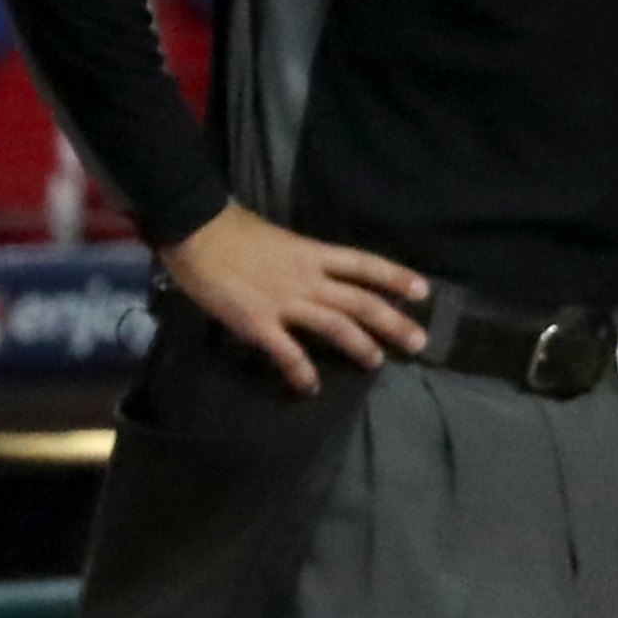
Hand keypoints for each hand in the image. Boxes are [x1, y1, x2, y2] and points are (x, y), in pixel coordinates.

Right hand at [162, 203, 427, 392]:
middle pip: (361, 301)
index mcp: (313, 252)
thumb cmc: (232, 229)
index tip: (423, 291)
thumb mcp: (280, 238)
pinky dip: (301, 372)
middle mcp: (308, 278)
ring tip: (377, 362)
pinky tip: (311, 388)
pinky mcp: (258, 323)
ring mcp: (285, 301)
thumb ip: (302, 257)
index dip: (396, 277)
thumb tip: (316, 268)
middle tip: (419, 341)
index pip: (365, 264)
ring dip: (361, 346)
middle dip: (393, 322)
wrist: (194, 230)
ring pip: (336, 326)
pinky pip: (287, 353)